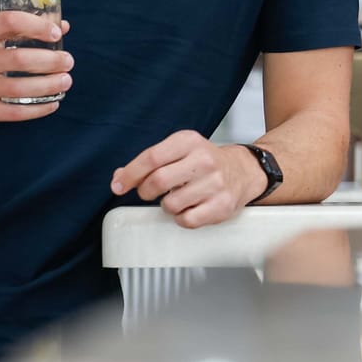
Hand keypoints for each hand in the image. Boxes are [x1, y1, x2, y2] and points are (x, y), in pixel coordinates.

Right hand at [0, 12, 72, 121]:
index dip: (36, 25)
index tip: (56, 33)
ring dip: (49, 85)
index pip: (8, 22)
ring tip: (65, 81)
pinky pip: (13, 111)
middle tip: (68, 62)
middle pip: (19, 59)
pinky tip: (53, 103)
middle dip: (51, 61)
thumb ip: (22, 30)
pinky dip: (38, 109)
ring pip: (19, 87)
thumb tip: (63, 26)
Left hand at [114, 131, 264, 227]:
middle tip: (149, 192)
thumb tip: (120, 178)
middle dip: (146, 191)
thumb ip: (149, 162)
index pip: (151, 158)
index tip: (118, 186)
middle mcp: (204, 160)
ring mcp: (215, 184)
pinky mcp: (222, 205)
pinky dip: (181, 218)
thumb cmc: (205, 162)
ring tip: (178, 197)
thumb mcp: (179, 151)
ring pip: (170, 204)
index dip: (130, 175)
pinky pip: (186, 220)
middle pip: (157, 181)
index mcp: (189, 141)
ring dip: (167, 205)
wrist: (243, 171)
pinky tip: (190, 207)